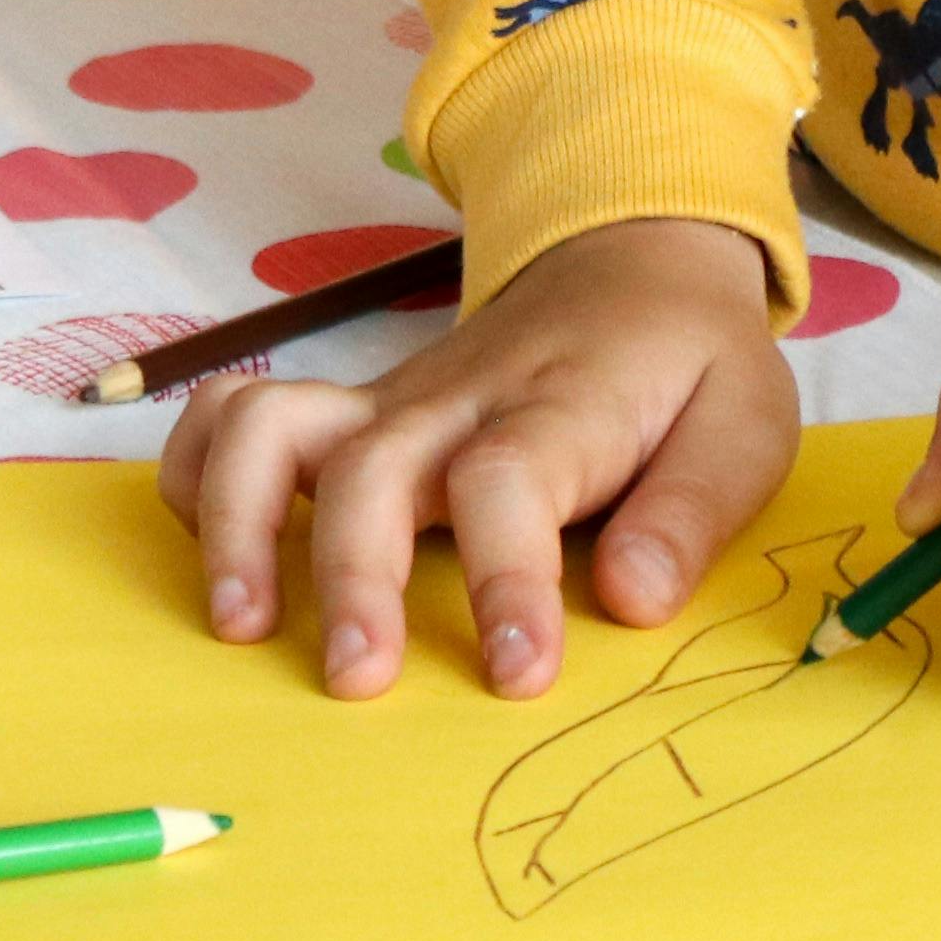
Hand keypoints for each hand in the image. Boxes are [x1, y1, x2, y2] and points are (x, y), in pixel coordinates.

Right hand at [164, 216, 793, 702]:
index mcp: (563, 407)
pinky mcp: (349, 416)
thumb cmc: (686, 362)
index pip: (512, 480)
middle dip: (353, 576)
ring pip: (272, 426)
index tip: (516, 672)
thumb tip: (632, 600)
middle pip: (372, 467)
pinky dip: (196, 472)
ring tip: (239, 626)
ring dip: (237, 519)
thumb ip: (693, 510)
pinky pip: (236, 416)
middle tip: (356, 683)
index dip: (505, 575)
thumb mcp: (744, 421)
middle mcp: (455, 401)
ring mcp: (387, 402)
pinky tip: (205, 555)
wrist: (628, 258)